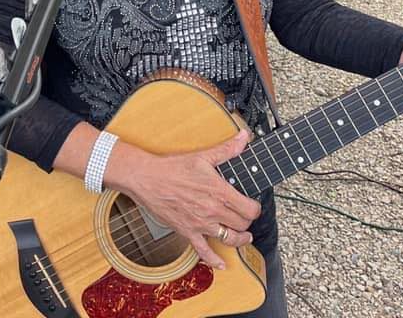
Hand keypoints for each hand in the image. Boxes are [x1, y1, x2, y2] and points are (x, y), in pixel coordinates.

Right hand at [114, 130, 260, 269]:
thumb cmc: (172, 167)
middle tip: (246, 216)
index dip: (255, 208)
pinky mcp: (188, 232)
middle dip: (247, 221)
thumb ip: (226, 150)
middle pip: (242, 224)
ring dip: (240, 239)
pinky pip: (204, 252)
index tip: (253, 204)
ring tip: (244, 237)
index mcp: (218, 192)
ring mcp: (200, 224)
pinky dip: (215, 260)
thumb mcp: (202, 156)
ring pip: (229, 239)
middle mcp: (212, 211)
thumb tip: (243, 138)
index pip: (249, 209)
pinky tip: (221, 264)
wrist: (147, 178)